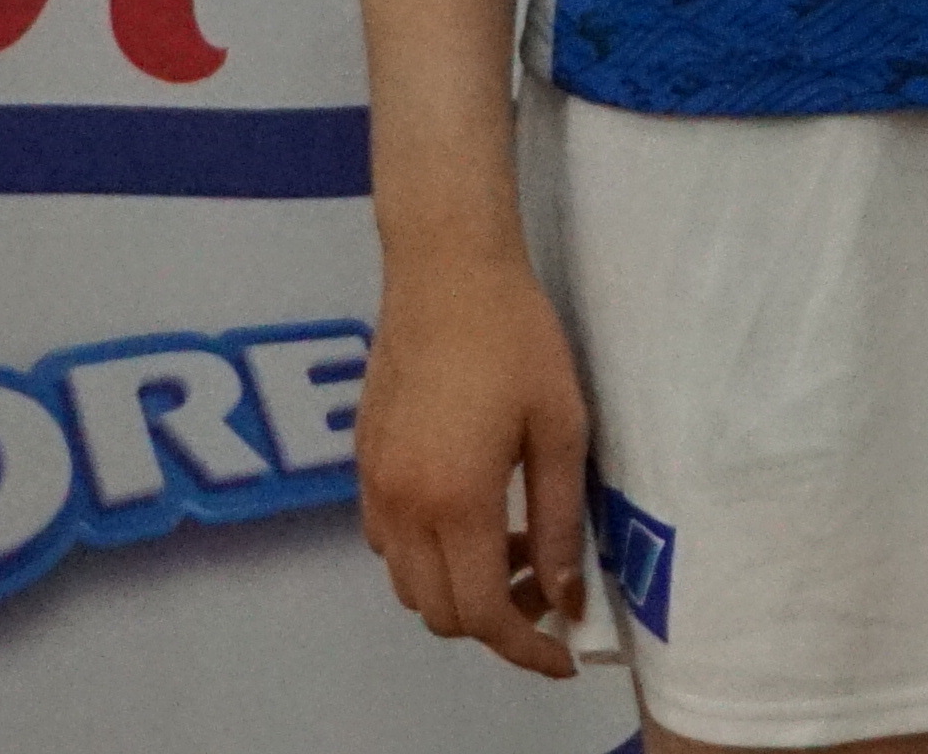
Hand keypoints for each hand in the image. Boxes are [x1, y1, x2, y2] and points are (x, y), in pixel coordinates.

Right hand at [358, 235, 595, 678]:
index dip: (524, 647)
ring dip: (461, 588)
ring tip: (518, 542)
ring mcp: (374, 487)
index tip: (563, 656)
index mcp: (455, 500)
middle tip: (550, 586)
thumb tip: (564, 595)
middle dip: (497, 621)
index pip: (482, 613)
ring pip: (409, 584)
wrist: (446, 271)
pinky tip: (475, 514)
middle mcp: (402, 507)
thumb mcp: (561, 427)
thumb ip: (559, 519)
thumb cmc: (518, 339)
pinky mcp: (363, 464)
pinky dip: (430, 557)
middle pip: (439, 612)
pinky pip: (389, 545)